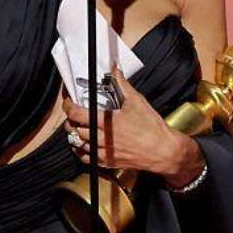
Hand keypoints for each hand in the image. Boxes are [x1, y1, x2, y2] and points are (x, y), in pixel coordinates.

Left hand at [61, 63, 187, 175]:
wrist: (164, 151)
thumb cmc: (152, 129)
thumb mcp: (137, 101)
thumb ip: (122, 84)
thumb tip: (115, 70)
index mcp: (106, 122)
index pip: (76, 113)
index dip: (68, 105)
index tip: (68, 101)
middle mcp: (101, 138)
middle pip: (74, 129)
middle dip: (71, 119)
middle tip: (74, 113)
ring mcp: (103, 152)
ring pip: (78, 144)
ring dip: (75, 134)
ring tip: (79, 126)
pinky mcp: (108, 162)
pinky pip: (86, 159)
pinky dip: (81, 151)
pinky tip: (84, 144)